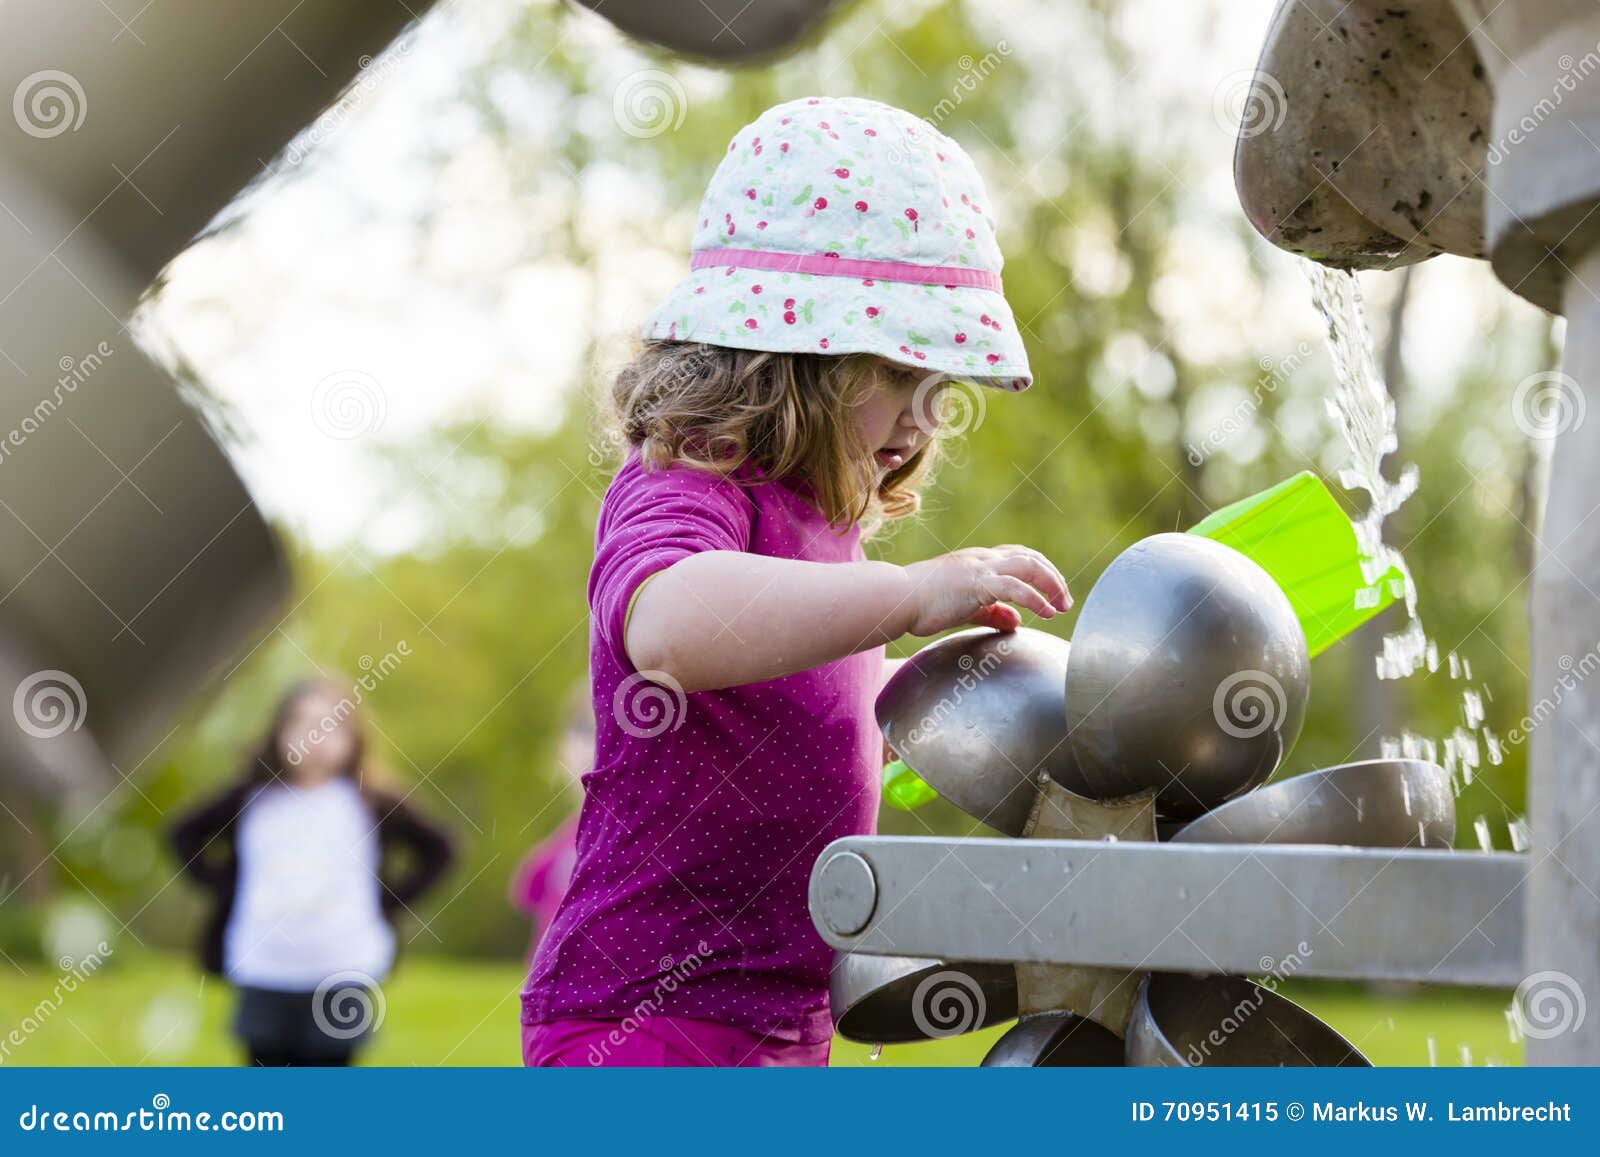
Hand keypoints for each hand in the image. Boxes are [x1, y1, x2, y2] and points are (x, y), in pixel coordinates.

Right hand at [901, 546, 1071, 636]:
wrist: (897, 599)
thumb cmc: (921, 604)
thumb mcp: (964, 609)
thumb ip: (992, 613)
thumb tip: (1017, 621)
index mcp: (977, 561)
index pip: (1018, 556)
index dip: (1040, 572)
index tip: (1052, 592)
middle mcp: (982, 559)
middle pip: (1030, 558)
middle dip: (1053, 578)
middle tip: (1065, 601)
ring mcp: (981, 568)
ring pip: (1029, 566)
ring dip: (1052, 584)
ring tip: (1062, 606)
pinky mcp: (978, 583)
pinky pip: (1016, 588)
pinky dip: (1036, 599)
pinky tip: (1047, 612)